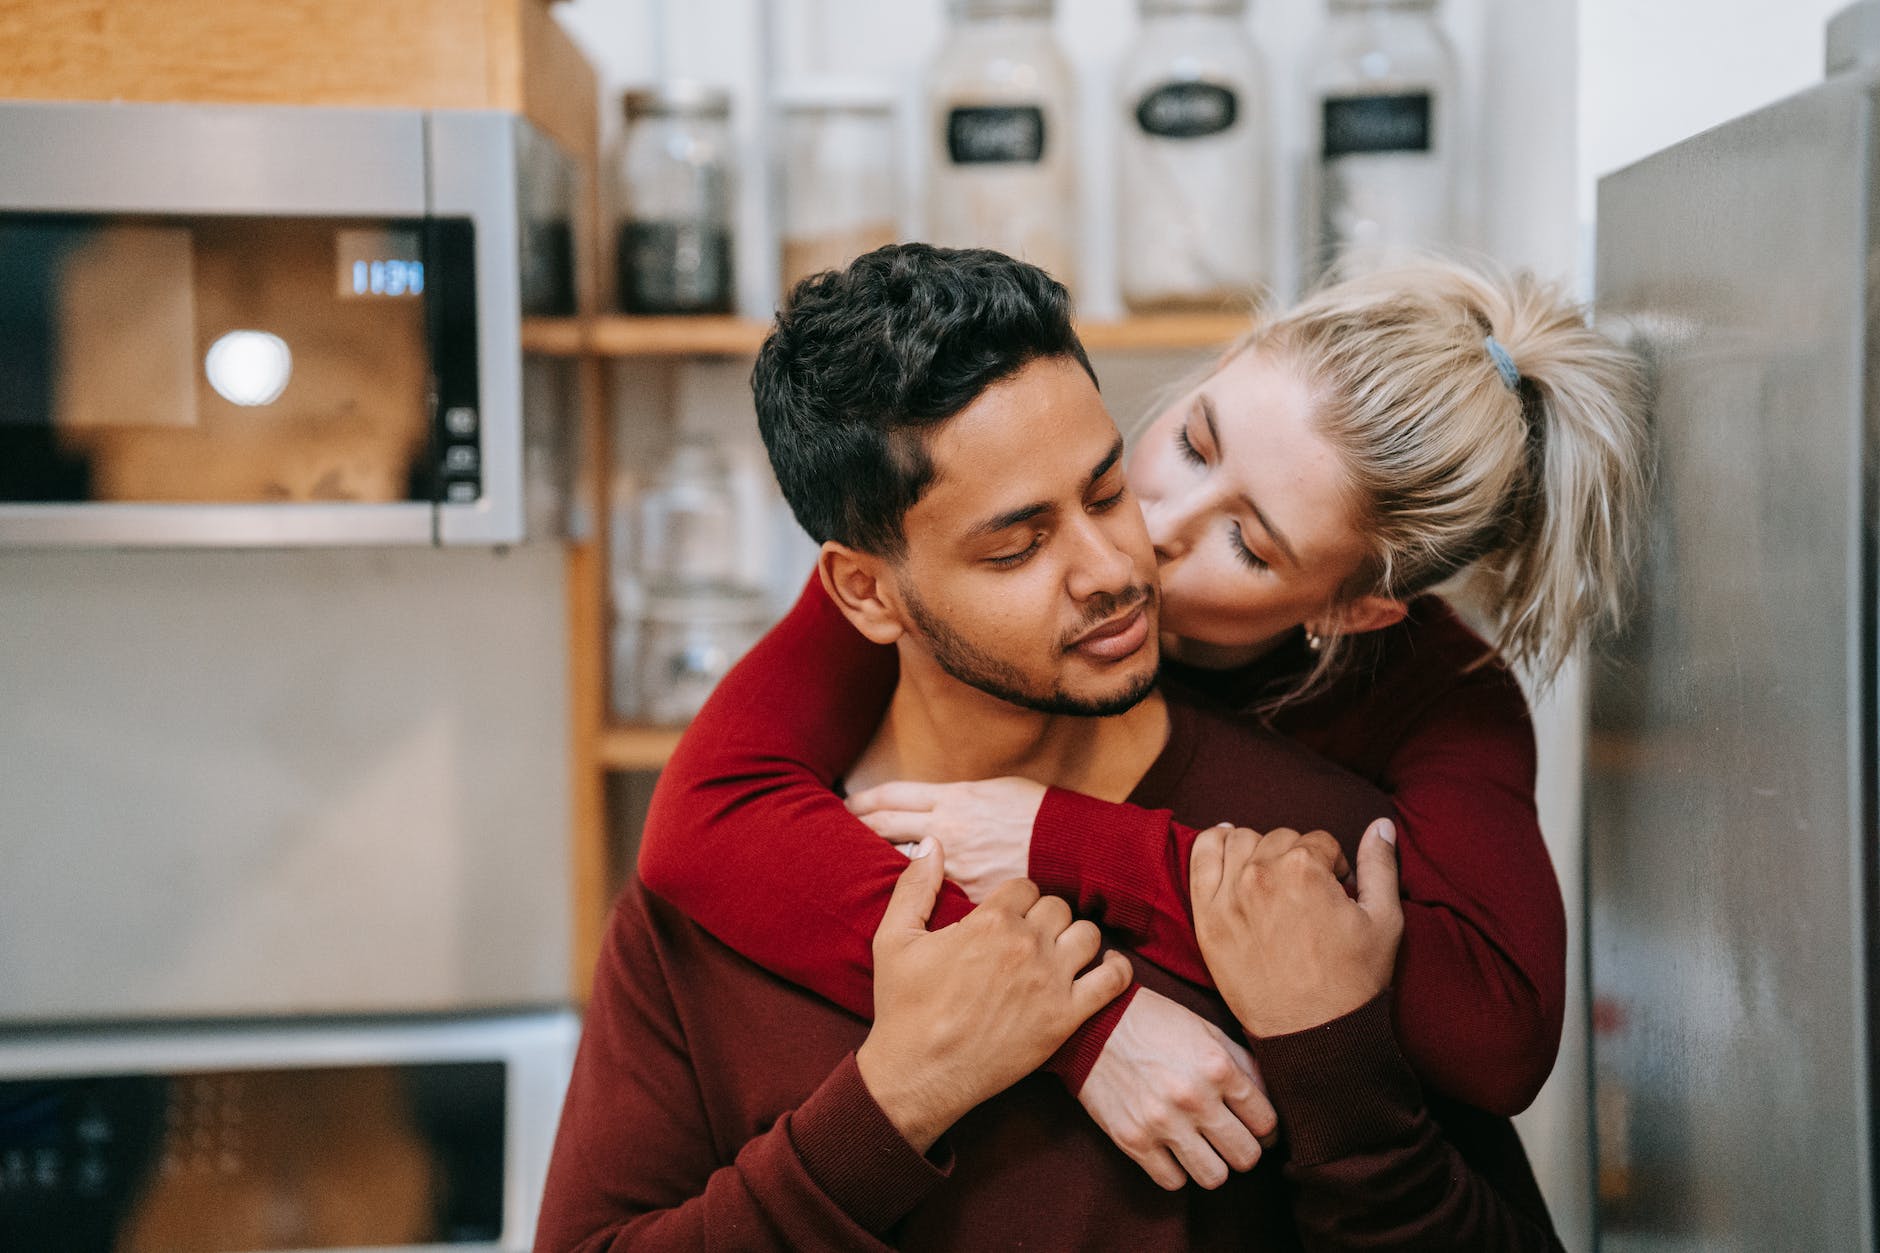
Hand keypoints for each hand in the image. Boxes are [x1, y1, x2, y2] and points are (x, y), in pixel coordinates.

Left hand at [846, 777, 1046, 902]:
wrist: (1073, 846)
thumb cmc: (1039, 814)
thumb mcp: (995, 790)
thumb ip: (960, 798)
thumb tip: (936, 803)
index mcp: (953, 799)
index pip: (893, 796)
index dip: (864, 800)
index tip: (846, 805)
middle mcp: (946, 829)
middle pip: (886, 824)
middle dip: (858, 827)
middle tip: (833, 832)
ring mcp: (955, 864)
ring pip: (901, 860)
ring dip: (878, 860)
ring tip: (855, 866)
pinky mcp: (969, 893)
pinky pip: (931, 895)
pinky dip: (914, 895)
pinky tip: (901, 904)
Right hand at [857, 842, 1132, 1152]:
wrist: (917, 1074)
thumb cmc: (902, 1007)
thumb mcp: (893, 938)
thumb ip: (915, 885)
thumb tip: (932, 843)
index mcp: (989, 921)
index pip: (1026, 885)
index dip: (1016, 900)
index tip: (1007, 917)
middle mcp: (1025, 944)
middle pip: (1058, 906)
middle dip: (1044, 918)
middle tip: (1029, 939)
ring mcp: (1050, 982)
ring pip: (1088, 935)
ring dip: (1076, 939)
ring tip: (1059, 954)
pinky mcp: (1065, 1018)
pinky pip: (1112, 981)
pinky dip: (1116, 970)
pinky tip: (1105, 969)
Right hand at [1076, 987, 1275, 1189]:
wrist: (1092, 1022)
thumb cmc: (1155, 1023)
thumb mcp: (1206, 1030)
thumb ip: (1242, 1065)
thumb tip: (1271, 1101)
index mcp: (1217, 1067)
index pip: (1267, 1122)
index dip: (1267, 1129)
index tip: (1257, 1128)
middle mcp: (1194, 1098)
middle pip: (1246, 1156)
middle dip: (1244, 1150)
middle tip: (1231, 1140)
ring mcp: (1162, 1122)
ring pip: (1214, 1177)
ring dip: (1212, 1165)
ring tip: (1202, 1148)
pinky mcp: (1133, 1140)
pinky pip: (1173, 1181)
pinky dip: (1176, 1170)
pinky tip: (1171, 1149)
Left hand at [1190, 820, 1401, 1038]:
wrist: (1314, 1034)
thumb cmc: (1353, 981)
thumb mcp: (1384, 920)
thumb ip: (1380, 865)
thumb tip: (1380, 824)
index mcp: (1305, 869)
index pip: (1319, 841)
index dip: (1333, 865)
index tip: (1335, 891)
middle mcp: (1262, 874)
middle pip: (1280, 839)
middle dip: (1298, 858)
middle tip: (1306, 893)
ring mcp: (1228, 895)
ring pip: (1241, 840)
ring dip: (1259, 850)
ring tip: (1273, 877)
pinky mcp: (1207, 917)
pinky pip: (1200, 858)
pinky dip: (1212, 844)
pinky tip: (1225, 844)